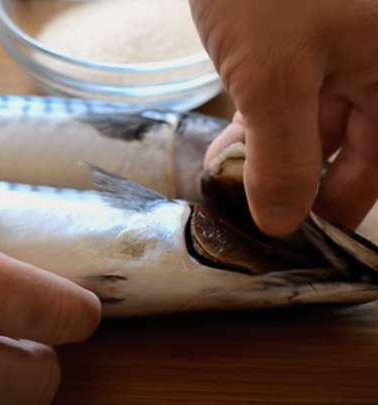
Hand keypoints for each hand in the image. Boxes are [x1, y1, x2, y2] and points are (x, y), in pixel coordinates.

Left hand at [190, 0, 377, 235]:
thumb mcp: (272, 80)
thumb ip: (283, 158)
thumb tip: (282, 223)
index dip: (344, 204)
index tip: (304, 239)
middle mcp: (374, 54)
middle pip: (353, 140)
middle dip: (302, 180)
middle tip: (261, 216)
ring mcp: (339, 42)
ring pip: (315, 117)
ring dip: (272, 154)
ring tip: (232, 186)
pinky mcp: (301, 33)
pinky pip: (289, 91)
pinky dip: (261, 121)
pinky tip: (229, 148)